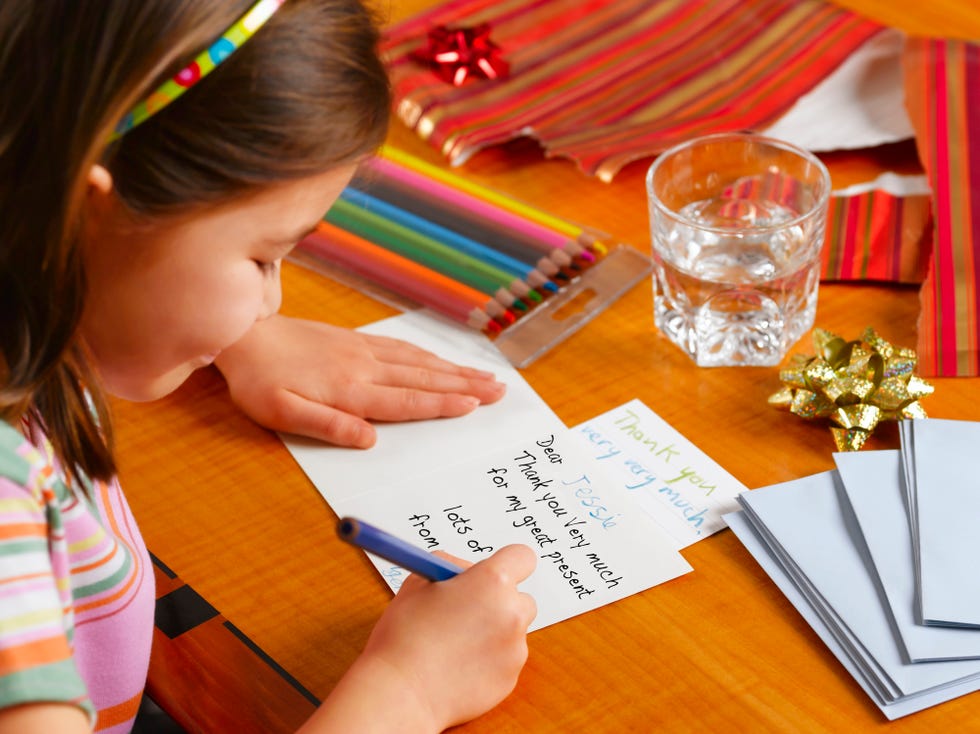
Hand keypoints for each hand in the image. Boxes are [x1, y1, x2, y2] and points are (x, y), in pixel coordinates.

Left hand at [213, 315, 505, 446]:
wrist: (243, 336)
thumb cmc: (259, 383)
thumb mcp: (282, 414)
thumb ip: (328, 426)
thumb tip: (369, 440)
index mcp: (349, 390)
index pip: (406, 400)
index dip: (442, 403)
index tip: (474, 404)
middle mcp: (363, 367)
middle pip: (424, 378)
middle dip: (464, 385)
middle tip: (499, 390)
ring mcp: (361, 351)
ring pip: (418, 361)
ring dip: (454, 369)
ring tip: (484, 376)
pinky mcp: (355, 341)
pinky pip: (401, 348)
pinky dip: (428, 355)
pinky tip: (441, 359)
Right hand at [360, 545, 537, 729]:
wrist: (401, 692)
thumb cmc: (404, 634)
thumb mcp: (419, 581)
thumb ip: (450, 567)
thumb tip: (465, 571)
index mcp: (492, 581)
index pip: (522, 558)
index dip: (507, 563)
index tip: (492, 573)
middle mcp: (512, 613)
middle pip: (522, 598)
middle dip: (500, 602)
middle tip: (467, 611)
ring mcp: (514, 648)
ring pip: (513, 632)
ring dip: (493, 633)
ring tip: (455, 645)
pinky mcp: (510, 678)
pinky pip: (505, 661)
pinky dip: (488, 661)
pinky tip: (457, 666)